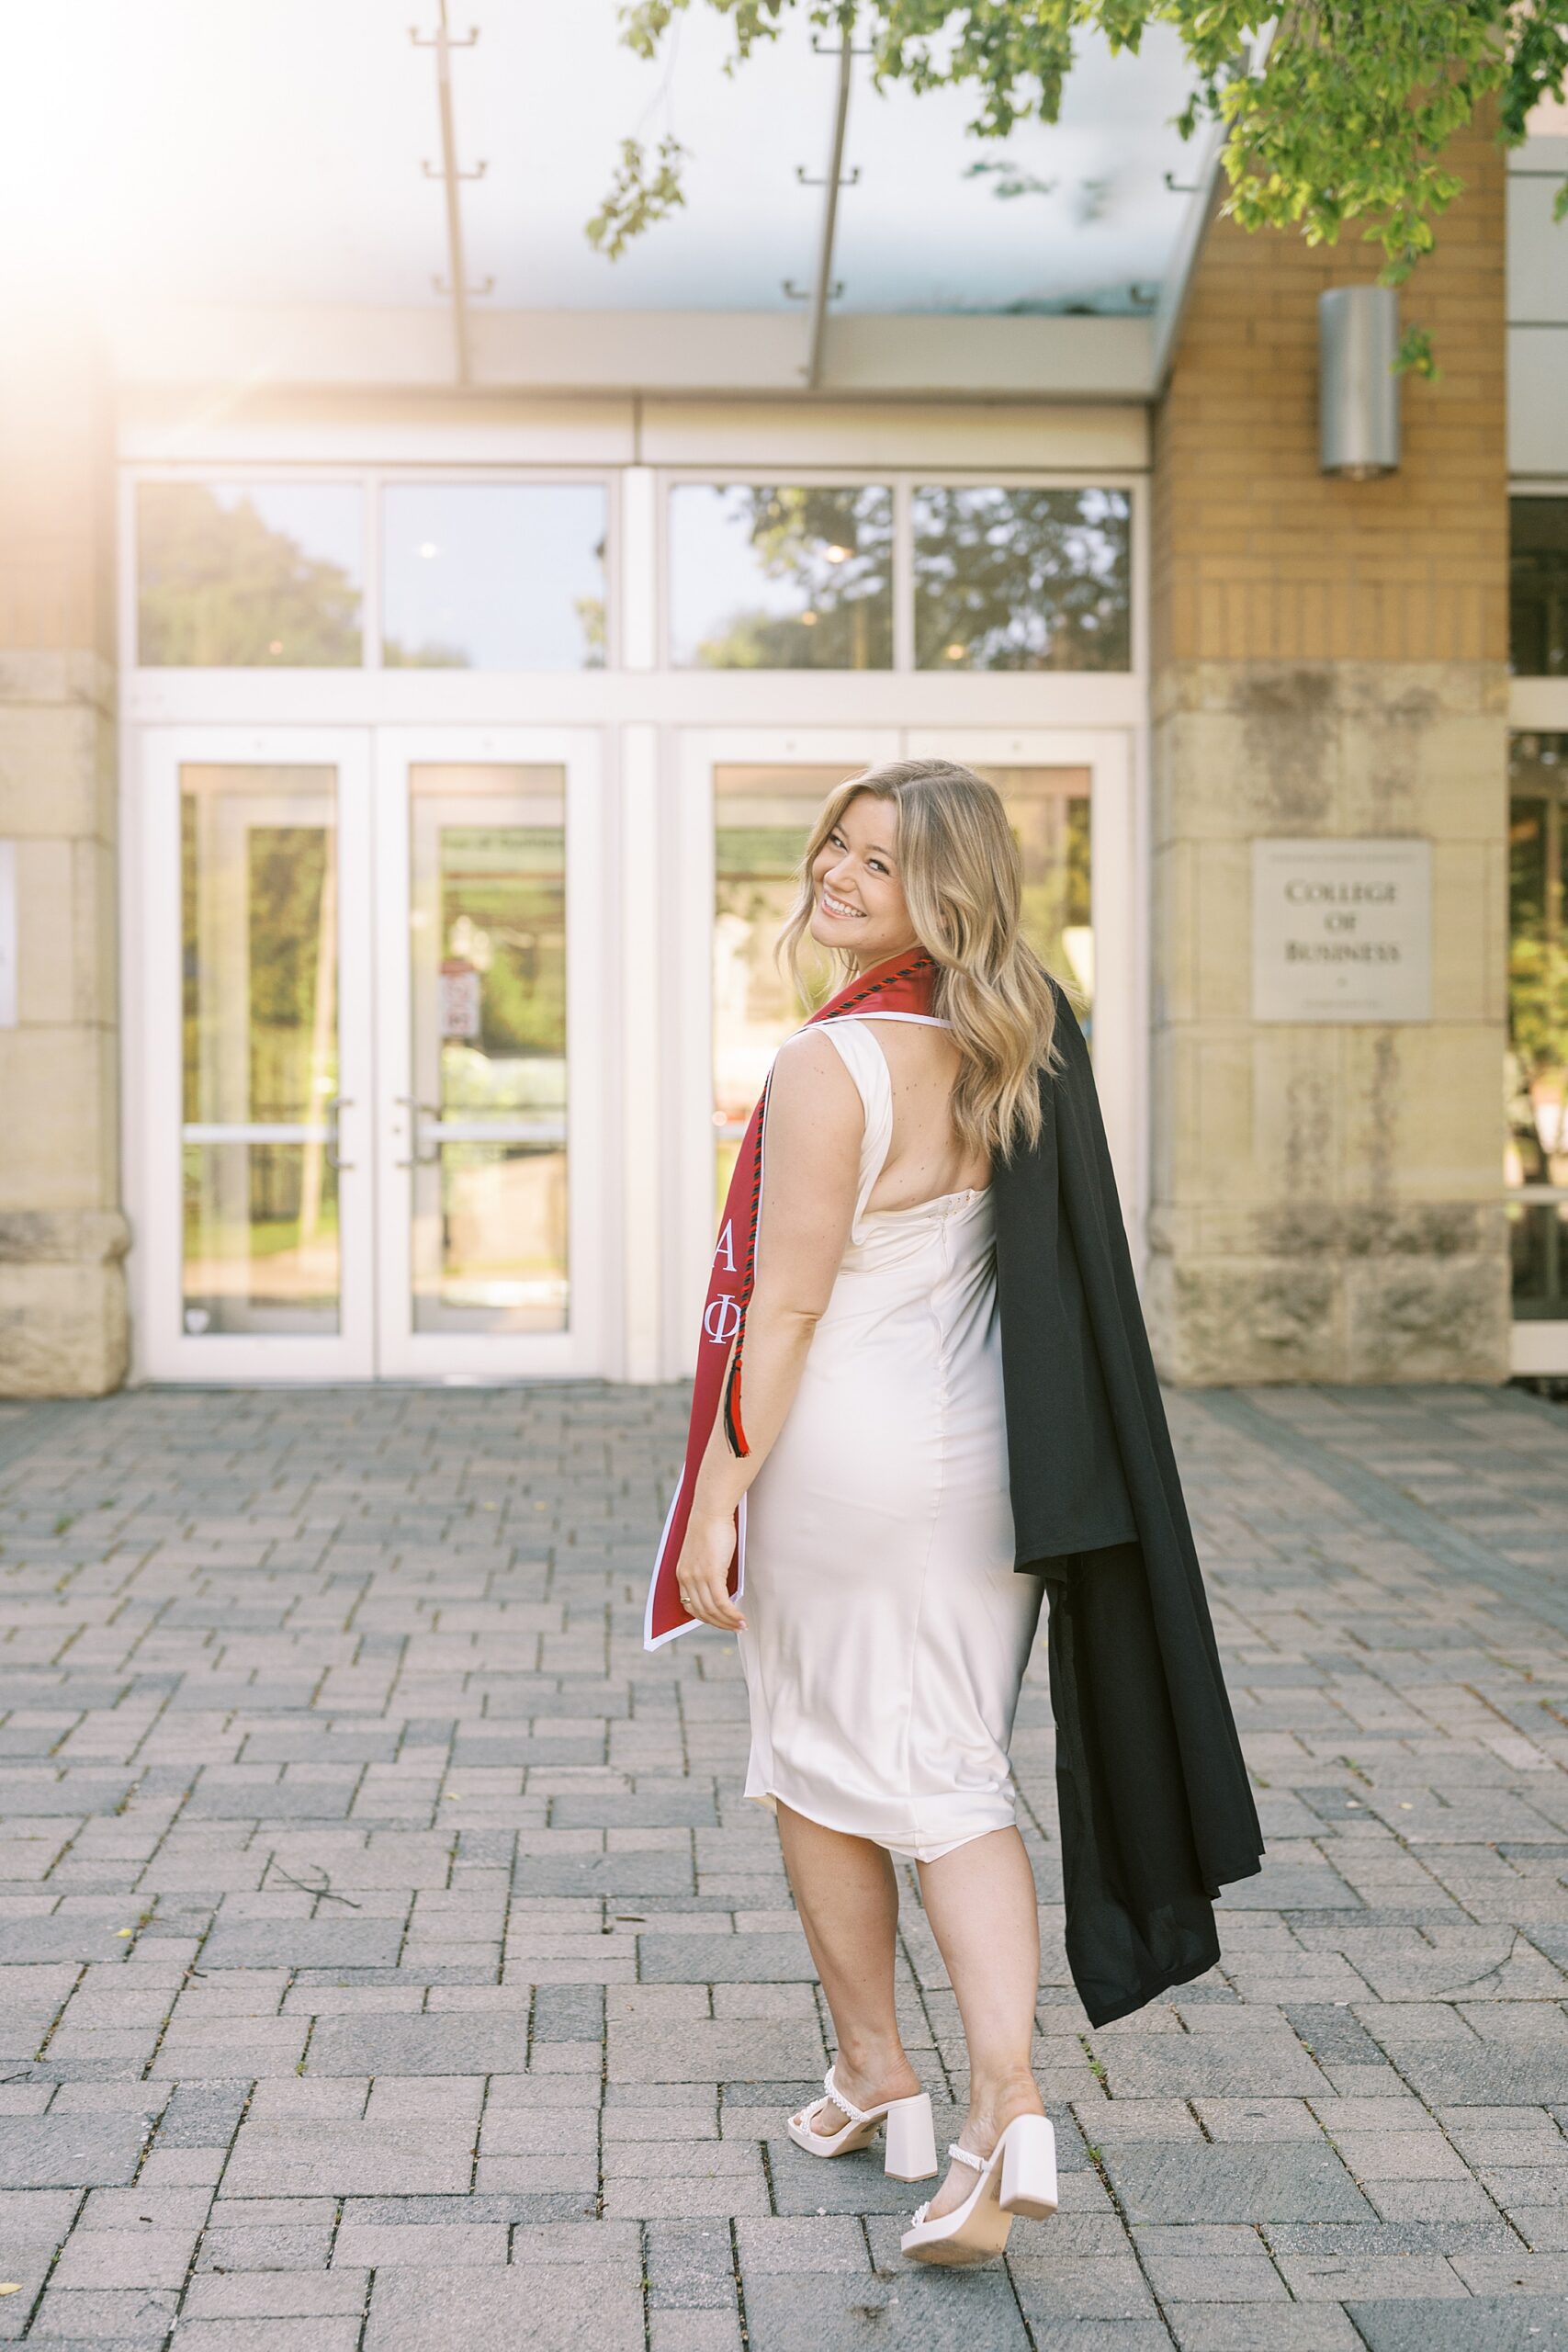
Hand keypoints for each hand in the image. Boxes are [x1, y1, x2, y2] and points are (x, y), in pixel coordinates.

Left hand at [675, 1508, 745, 1632]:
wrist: (710, 1511)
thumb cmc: (711, 1527)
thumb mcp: (703, 1552)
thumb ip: (707, 1570)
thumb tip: (721, 1585)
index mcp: (682, 1574)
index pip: (690, 1606)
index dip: (706, 1618)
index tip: (720, 1621)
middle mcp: (686, 1578)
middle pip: (702, 1612)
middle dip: (720, 1624)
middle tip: (735, 1628)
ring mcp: (698, 1577)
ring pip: (712, 1610)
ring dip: (728, 1622)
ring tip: (742, 1626)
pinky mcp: (711, 1574)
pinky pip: (722, 1603)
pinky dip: (732, 1614)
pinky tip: (741, 1618)